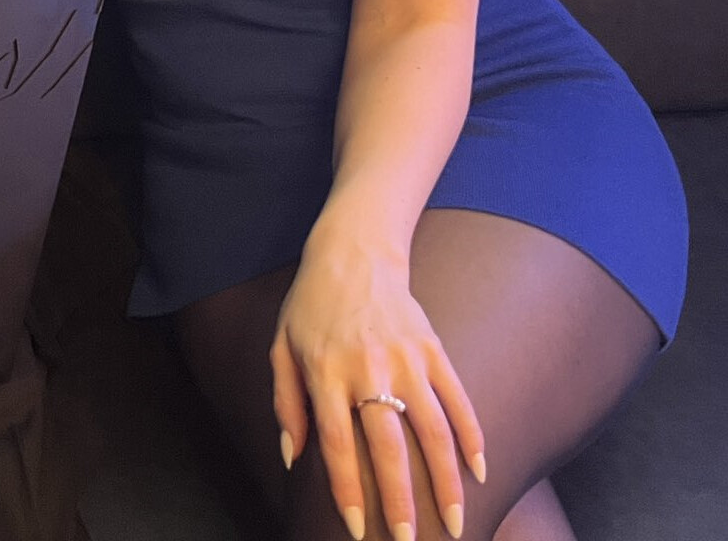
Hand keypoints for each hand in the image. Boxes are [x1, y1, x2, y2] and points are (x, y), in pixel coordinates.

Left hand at [270, 235, 483, 540]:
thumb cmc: (311, 304)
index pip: (340, 446)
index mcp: (327, 373)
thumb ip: (286, 403)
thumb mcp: (282, 348)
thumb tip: (292, 456)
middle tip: (409, 539)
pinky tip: (480, 471)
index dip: (350, 492)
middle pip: (390, 446)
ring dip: (446, 481)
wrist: (353, 250)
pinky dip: (472, 436)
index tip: (359, 530)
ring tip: (454, 521)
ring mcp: (405, 357)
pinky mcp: (432, 346)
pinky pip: (457, 397)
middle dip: (402, 500)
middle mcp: (368, 368)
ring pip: (433, 429)